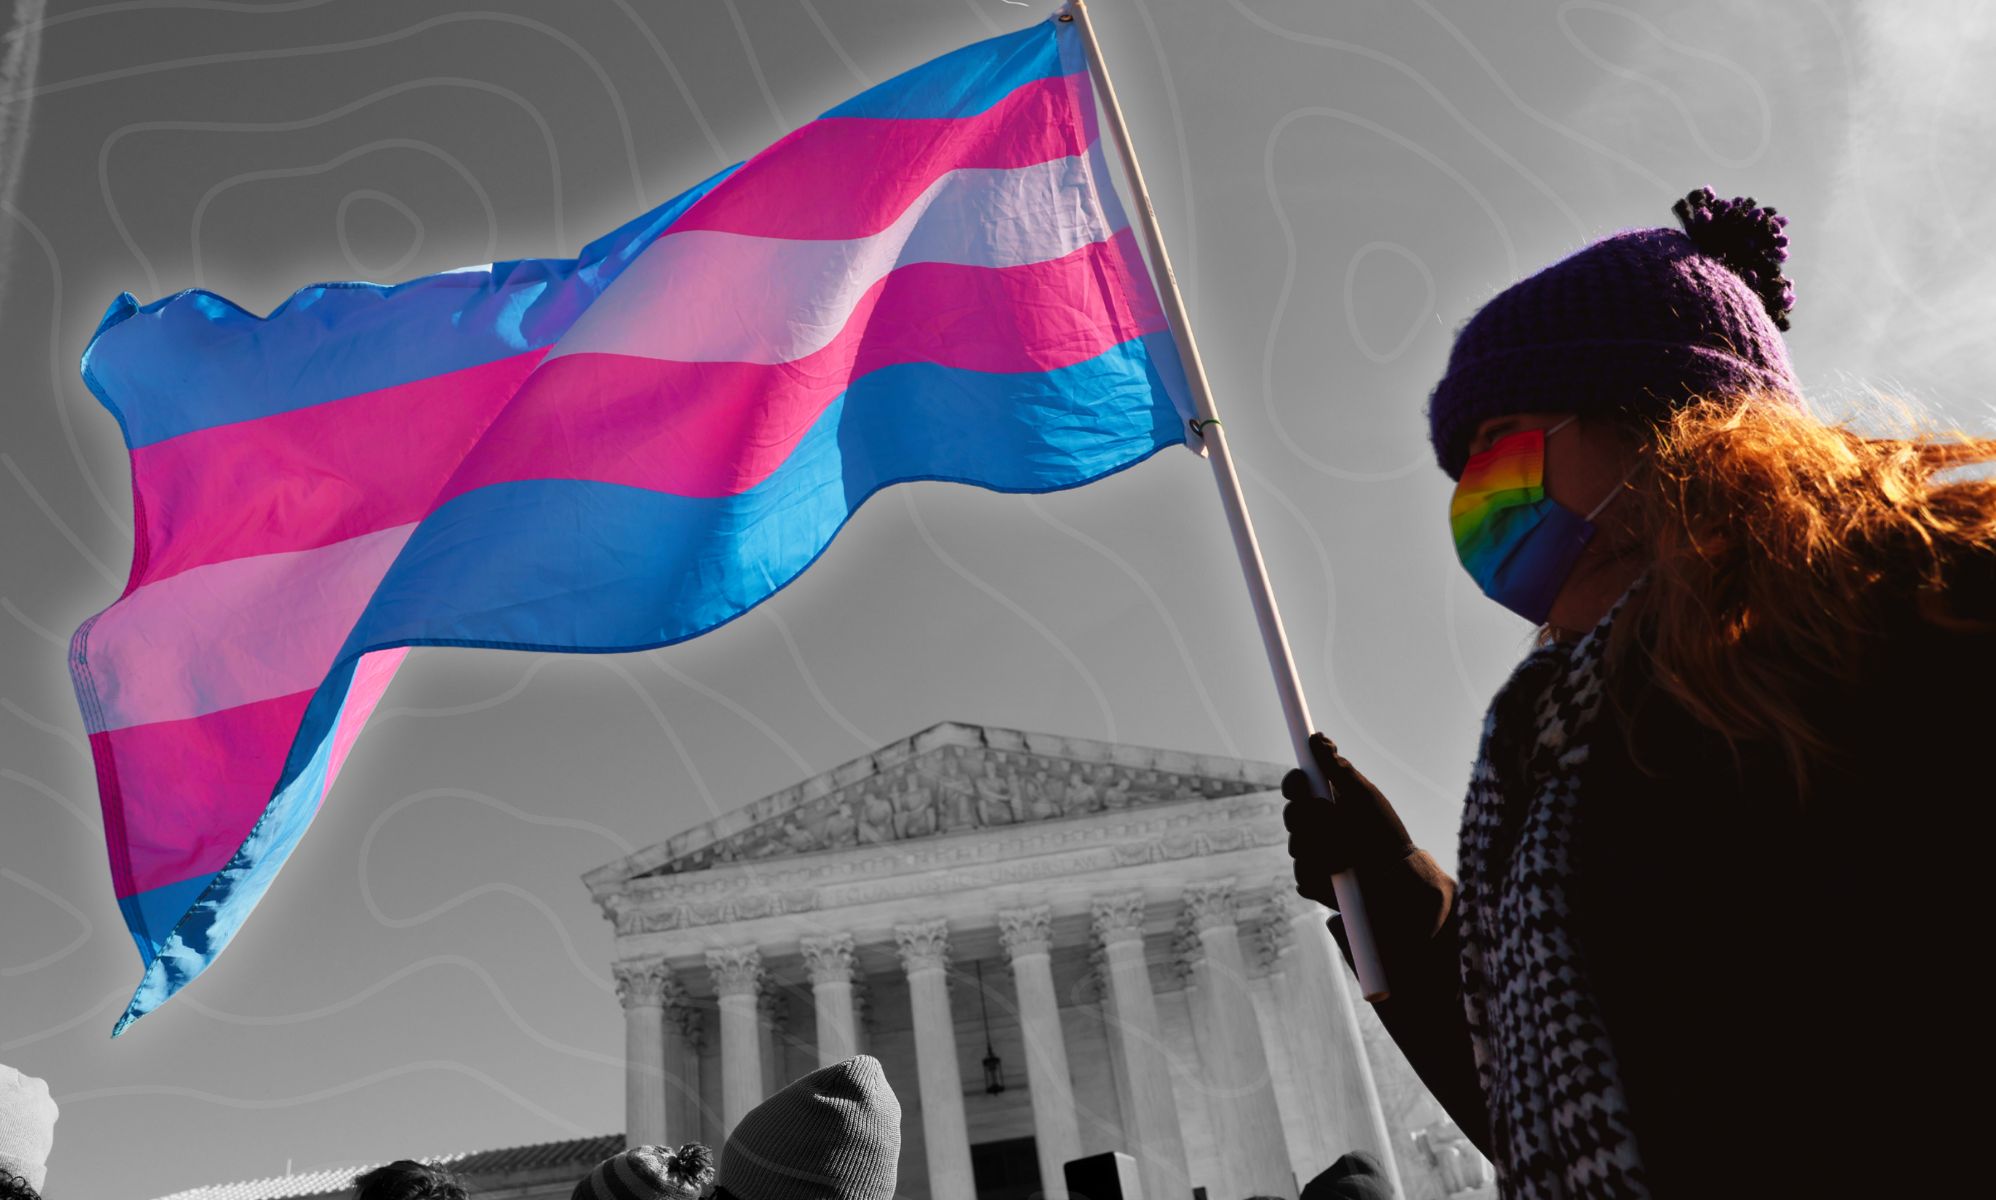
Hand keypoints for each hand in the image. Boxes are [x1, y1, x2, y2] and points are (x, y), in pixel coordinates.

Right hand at [1281, 732, 1413, 908]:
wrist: (1396, 877)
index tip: (1303, 784)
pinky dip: (1322, 873)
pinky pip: (1302, 875)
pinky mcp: (1313, 881)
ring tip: (1349, 853)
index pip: (1296, 787)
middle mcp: (1315, 827)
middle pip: (1291, 815)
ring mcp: (1312, 854)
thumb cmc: (1383, 832)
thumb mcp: (1363, 796)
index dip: (1294, 784)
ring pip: (1296, 846)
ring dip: (1324, 848)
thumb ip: (1338, 768)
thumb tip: (1318, 737)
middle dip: (1312, 820)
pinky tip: (1341, 872)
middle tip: (1335, 822)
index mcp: (1326, 802)